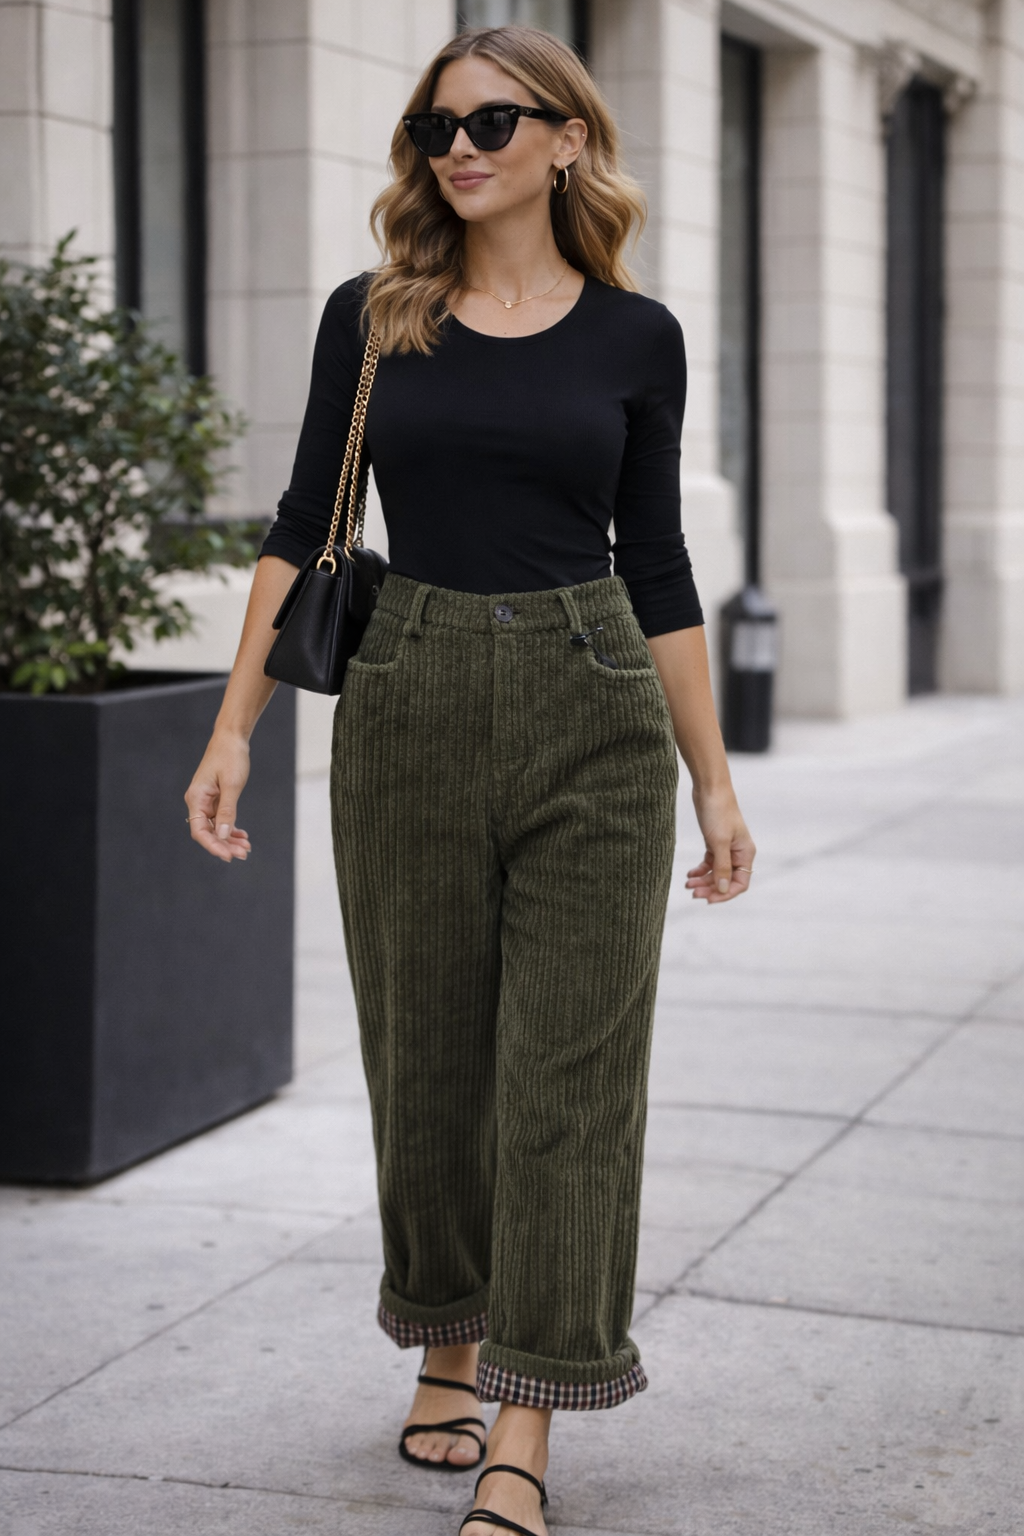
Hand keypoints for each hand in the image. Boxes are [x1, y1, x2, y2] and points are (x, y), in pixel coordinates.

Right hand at [184, 729, 252, 863]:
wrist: (231, 738)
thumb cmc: (230, 757)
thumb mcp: (232, 785)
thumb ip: (227, 810)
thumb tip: (223, 835)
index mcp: (196, 798)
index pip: (199, 830)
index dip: (213, 845)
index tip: (228, 856)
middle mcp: (198, 802)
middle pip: (208, 832)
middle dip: (225, 845)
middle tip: (244, 854)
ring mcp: (206, 801)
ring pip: (216, 828)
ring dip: (230, 839)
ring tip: (246, 848)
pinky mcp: (215, 799)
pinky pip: (221, 819)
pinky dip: (231, 829)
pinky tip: (243, 836)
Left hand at [685, 785, 755, 903]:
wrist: (709, 788)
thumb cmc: (718, 812)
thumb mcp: (719, 842)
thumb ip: (722, 867)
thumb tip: (723, 889)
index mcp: (745, 853)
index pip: (740, 883)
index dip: (725, 894)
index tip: (708, 899)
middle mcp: (738, 853)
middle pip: (726, 880)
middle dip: (710, 888)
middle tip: (692, 893)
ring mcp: (726, 848)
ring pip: (716, 873)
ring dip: (703, 880)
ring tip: (687, 884)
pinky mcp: (714, 842)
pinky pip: (710, 863)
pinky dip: (700, 870)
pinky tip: (690, 874)